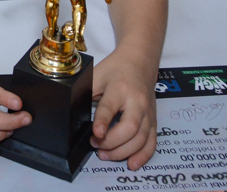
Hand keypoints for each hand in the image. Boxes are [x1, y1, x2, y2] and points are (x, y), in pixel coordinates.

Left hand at [91, 52, 157, 170]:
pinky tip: (132, 163)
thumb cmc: (115, 70)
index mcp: (120, 88)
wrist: (139, 62)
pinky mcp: (153, 120)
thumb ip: (86, 92)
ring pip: (141, 138)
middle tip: (95, 145)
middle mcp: (138, 102)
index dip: (102, 122)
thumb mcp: (96, 75)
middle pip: (130, 128)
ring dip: (123, 152)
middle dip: (112, 142)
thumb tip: (72, 110)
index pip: (110, 107)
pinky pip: (152, 141)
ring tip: (105, 154)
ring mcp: (148, 113)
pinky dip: (143, 155)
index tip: (96, 134)